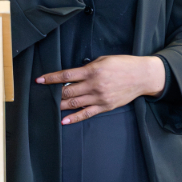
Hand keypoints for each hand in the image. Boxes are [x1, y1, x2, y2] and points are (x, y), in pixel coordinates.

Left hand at [36, 55, 164, 124]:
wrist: (142, 76)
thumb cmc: (122, 65)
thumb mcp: (103, 60)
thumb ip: (87, 68)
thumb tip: (72, 75)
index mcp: (92, 71)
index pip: (66, 75)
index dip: (51, 78)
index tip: (39, 80)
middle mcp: (94, 85)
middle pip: (67, 91)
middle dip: (53, 94)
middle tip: (41, 95)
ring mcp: (99, 97)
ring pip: (74, 103)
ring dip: (60, 106)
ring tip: (48, 107)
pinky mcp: (105, 106)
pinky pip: (87, 114)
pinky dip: (74, 118)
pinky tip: (64, 121)